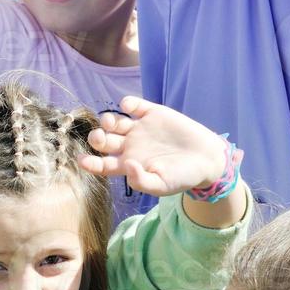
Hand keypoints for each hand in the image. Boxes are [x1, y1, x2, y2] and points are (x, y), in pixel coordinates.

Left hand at [80, 96, 230, 196]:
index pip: (102, 163)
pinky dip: (128, 104)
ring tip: (112, 123)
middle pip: (103, 140)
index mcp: (127, 164)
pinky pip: (134, 105)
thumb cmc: (183, 177)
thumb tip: (127, 167)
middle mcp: (129, 145)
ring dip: (107, 120)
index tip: (82, 160)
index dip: (90, 162)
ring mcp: (139, 128)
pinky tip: (130, 108)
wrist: (206, 159)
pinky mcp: (153, 113)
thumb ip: (142, 181)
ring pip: (114, 122)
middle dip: (97, 138)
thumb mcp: (162, 186)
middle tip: (99, 137)